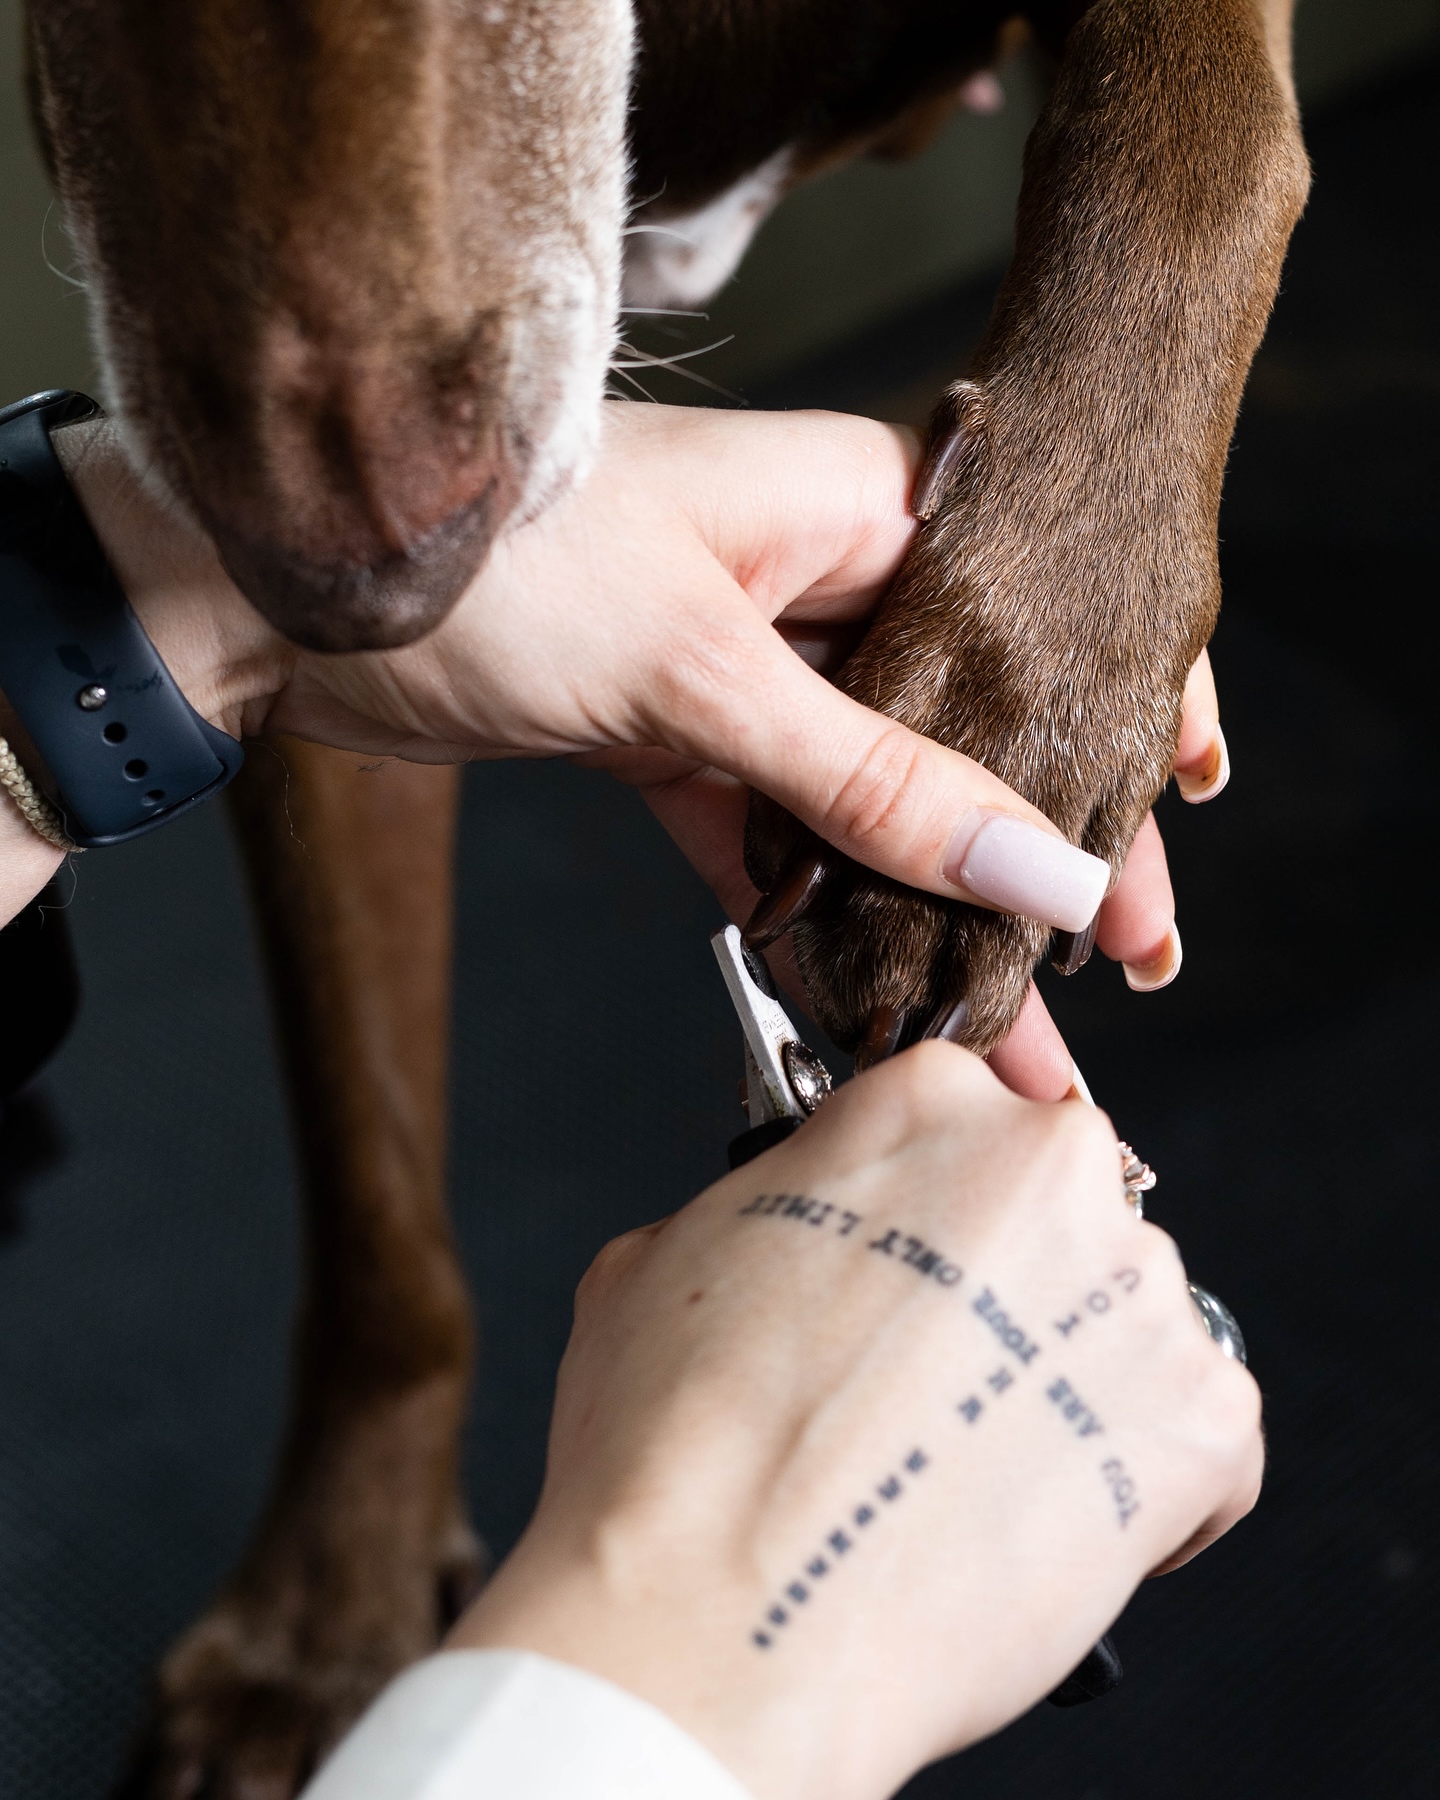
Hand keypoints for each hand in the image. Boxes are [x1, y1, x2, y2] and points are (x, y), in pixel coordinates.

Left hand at [28, 407, 1224, 1094]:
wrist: (282, 590)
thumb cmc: (490, 562)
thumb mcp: (704, 670)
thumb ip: (875, 780)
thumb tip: (1035, 865)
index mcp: (854, 506)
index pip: (1033, 616)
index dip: (1114, 716)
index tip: (1177, 818)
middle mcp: (816, 577)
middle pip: (970, 724)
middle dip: (1039, 850)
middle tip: (1126, 967)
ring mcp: (743, 664)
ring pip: (876, 799)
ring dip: (933, 910)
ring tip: (1009, 1031)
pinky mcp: (673, 734)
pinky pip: (776, 839)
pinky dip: (817, 918)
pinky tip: (873, 1002)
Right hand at [448, 1044, 1261, 1799]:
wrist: (724, 1626)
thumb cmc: (678, 1454)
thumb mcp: (669, 1249)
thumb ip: (778, 1204)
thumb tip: (802, 1233)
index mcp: (923, 1103)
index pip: (961, 1112)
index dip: (924, 1201)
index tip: (915, 1249)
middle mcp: (1047, 1170)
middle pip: (1056, 1206)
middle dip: (1007, 1281)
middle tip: (930, 1370)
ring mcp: (1136, 1294)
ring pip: (1124, 1317)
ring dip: (1068, 1377)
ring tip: (971, 1462)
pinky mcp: (1201, 1424)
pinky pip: (1202, 1435)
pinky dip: (1140, 1484)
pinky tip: (1040, 1518)